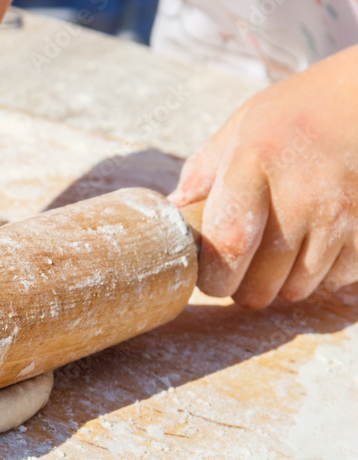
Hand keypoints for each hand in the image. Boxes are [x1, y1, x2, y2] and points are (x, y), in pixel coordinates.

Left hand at [170, 45, 357, 307]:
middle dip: (241, 291)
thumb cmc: (297, 113)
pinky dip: (319, 277)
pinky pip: (336, 279)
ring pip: (297, 287)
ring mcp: (342, 213)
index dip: (214, 275)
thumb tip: (172, 210)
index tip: (208, 277)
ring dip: (279, 287)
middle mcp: (301, 191)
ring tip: (273, 264)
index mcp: (256, 162)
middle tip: (236, 280)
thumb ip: (203, 170)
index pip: (230, 243)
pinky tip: (312, 253)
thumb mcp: (243, 126)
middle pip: (261, 279)